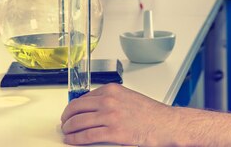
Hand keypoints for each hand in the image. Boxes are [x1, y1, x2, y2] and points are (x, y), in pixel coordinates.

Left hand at [61, 83, 177, 145]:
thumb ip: (111, 99)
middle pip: (77, 107)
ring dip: (69, 128)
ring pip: (79, 122)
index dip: (73, 106)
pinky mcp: (113, 132)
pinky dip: (76, 139)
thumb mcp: (128, 97)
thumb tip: (95, 107)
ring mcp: (110, 116)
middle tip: (64, 122)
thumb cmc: (151, 113)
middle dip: (67, 116)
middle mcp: (109, 100)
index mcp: (112, 90)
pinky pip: (87, 135)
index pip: (84, 97)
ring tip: (66, 132)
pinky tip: (72, 140)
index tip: (70, 112)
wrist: (165, 124)